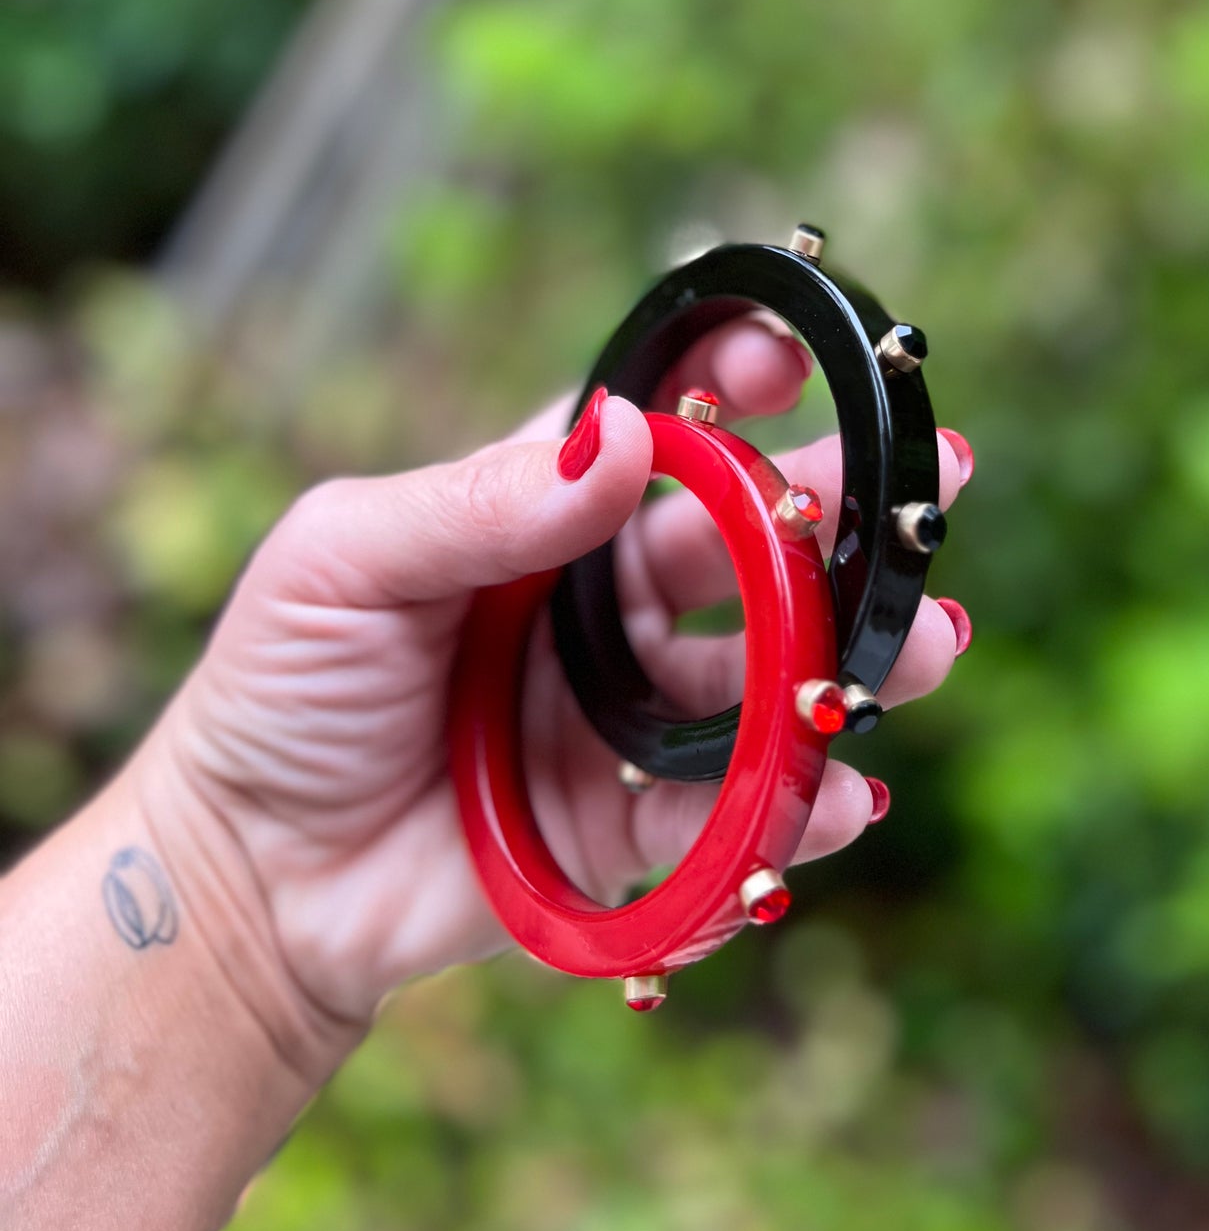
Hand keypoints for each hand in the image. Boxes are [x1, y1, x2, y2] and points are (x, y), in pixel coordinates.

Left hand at [136, 319, 969, 1076]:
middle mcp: (602, 604)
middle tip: (936, 486)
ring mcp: (624, 715)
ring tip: (934, 642)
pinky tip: (844, 790)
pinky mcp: (628, 823)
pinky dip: (795, 802)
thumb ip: (483, 500)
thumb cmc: (281, 688)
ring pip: (769, 673)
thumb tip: (626, 435)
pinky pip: (731, 810)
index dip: (729, 386)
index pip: (658, 434)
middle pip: (747, 547)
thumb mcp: (350, 561)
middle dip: (843, 517)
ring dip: (857, 655)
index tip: (793, 357)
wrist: (251, 873)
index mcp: (540, 516)